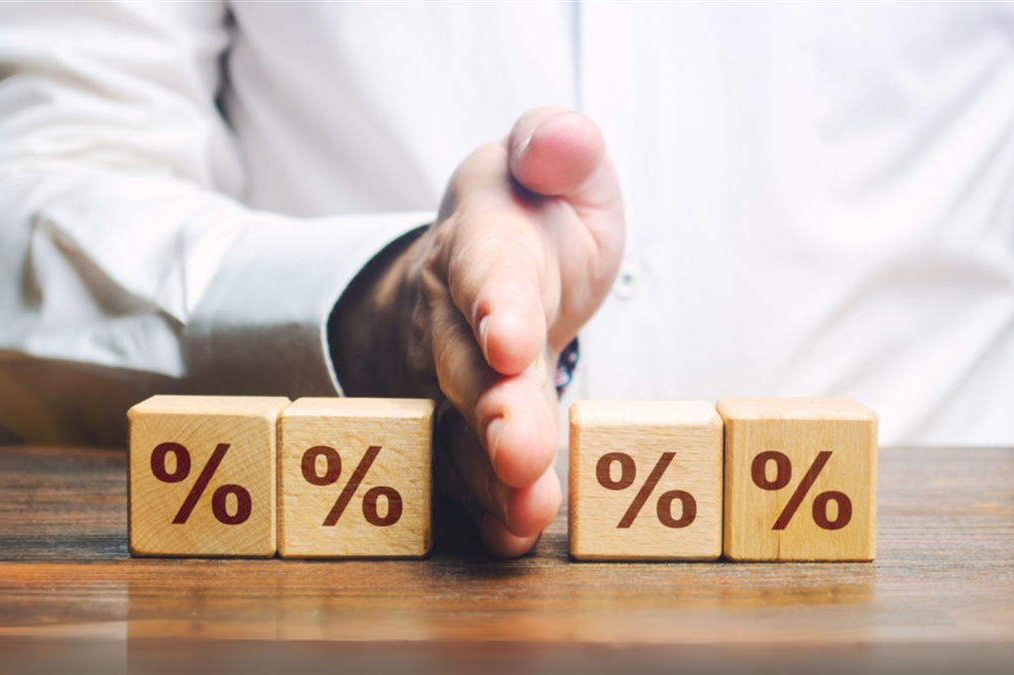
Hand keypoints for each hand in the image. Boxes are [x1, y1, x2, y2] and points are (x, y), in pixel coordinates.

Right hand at [330, 107, 623, 555]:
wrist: (480, 271)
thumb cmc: (533, 219)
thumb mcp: (552, 166)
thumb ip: (559, 148)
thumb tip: (561, 139)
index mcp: (486, 241)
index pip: (486, 271)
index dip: (496, 306)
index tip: (511, 341)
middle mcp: (456, 317)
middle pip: (468, 368)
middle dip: (495, 412)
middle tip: (519, 453)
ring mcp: (452, 380)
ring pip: (461, 431)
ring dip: (491, 476)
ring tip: (527, 512)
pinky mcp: (460, 427)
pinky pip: (463, 471)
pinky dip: (485, 508)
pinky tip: (513, 536)